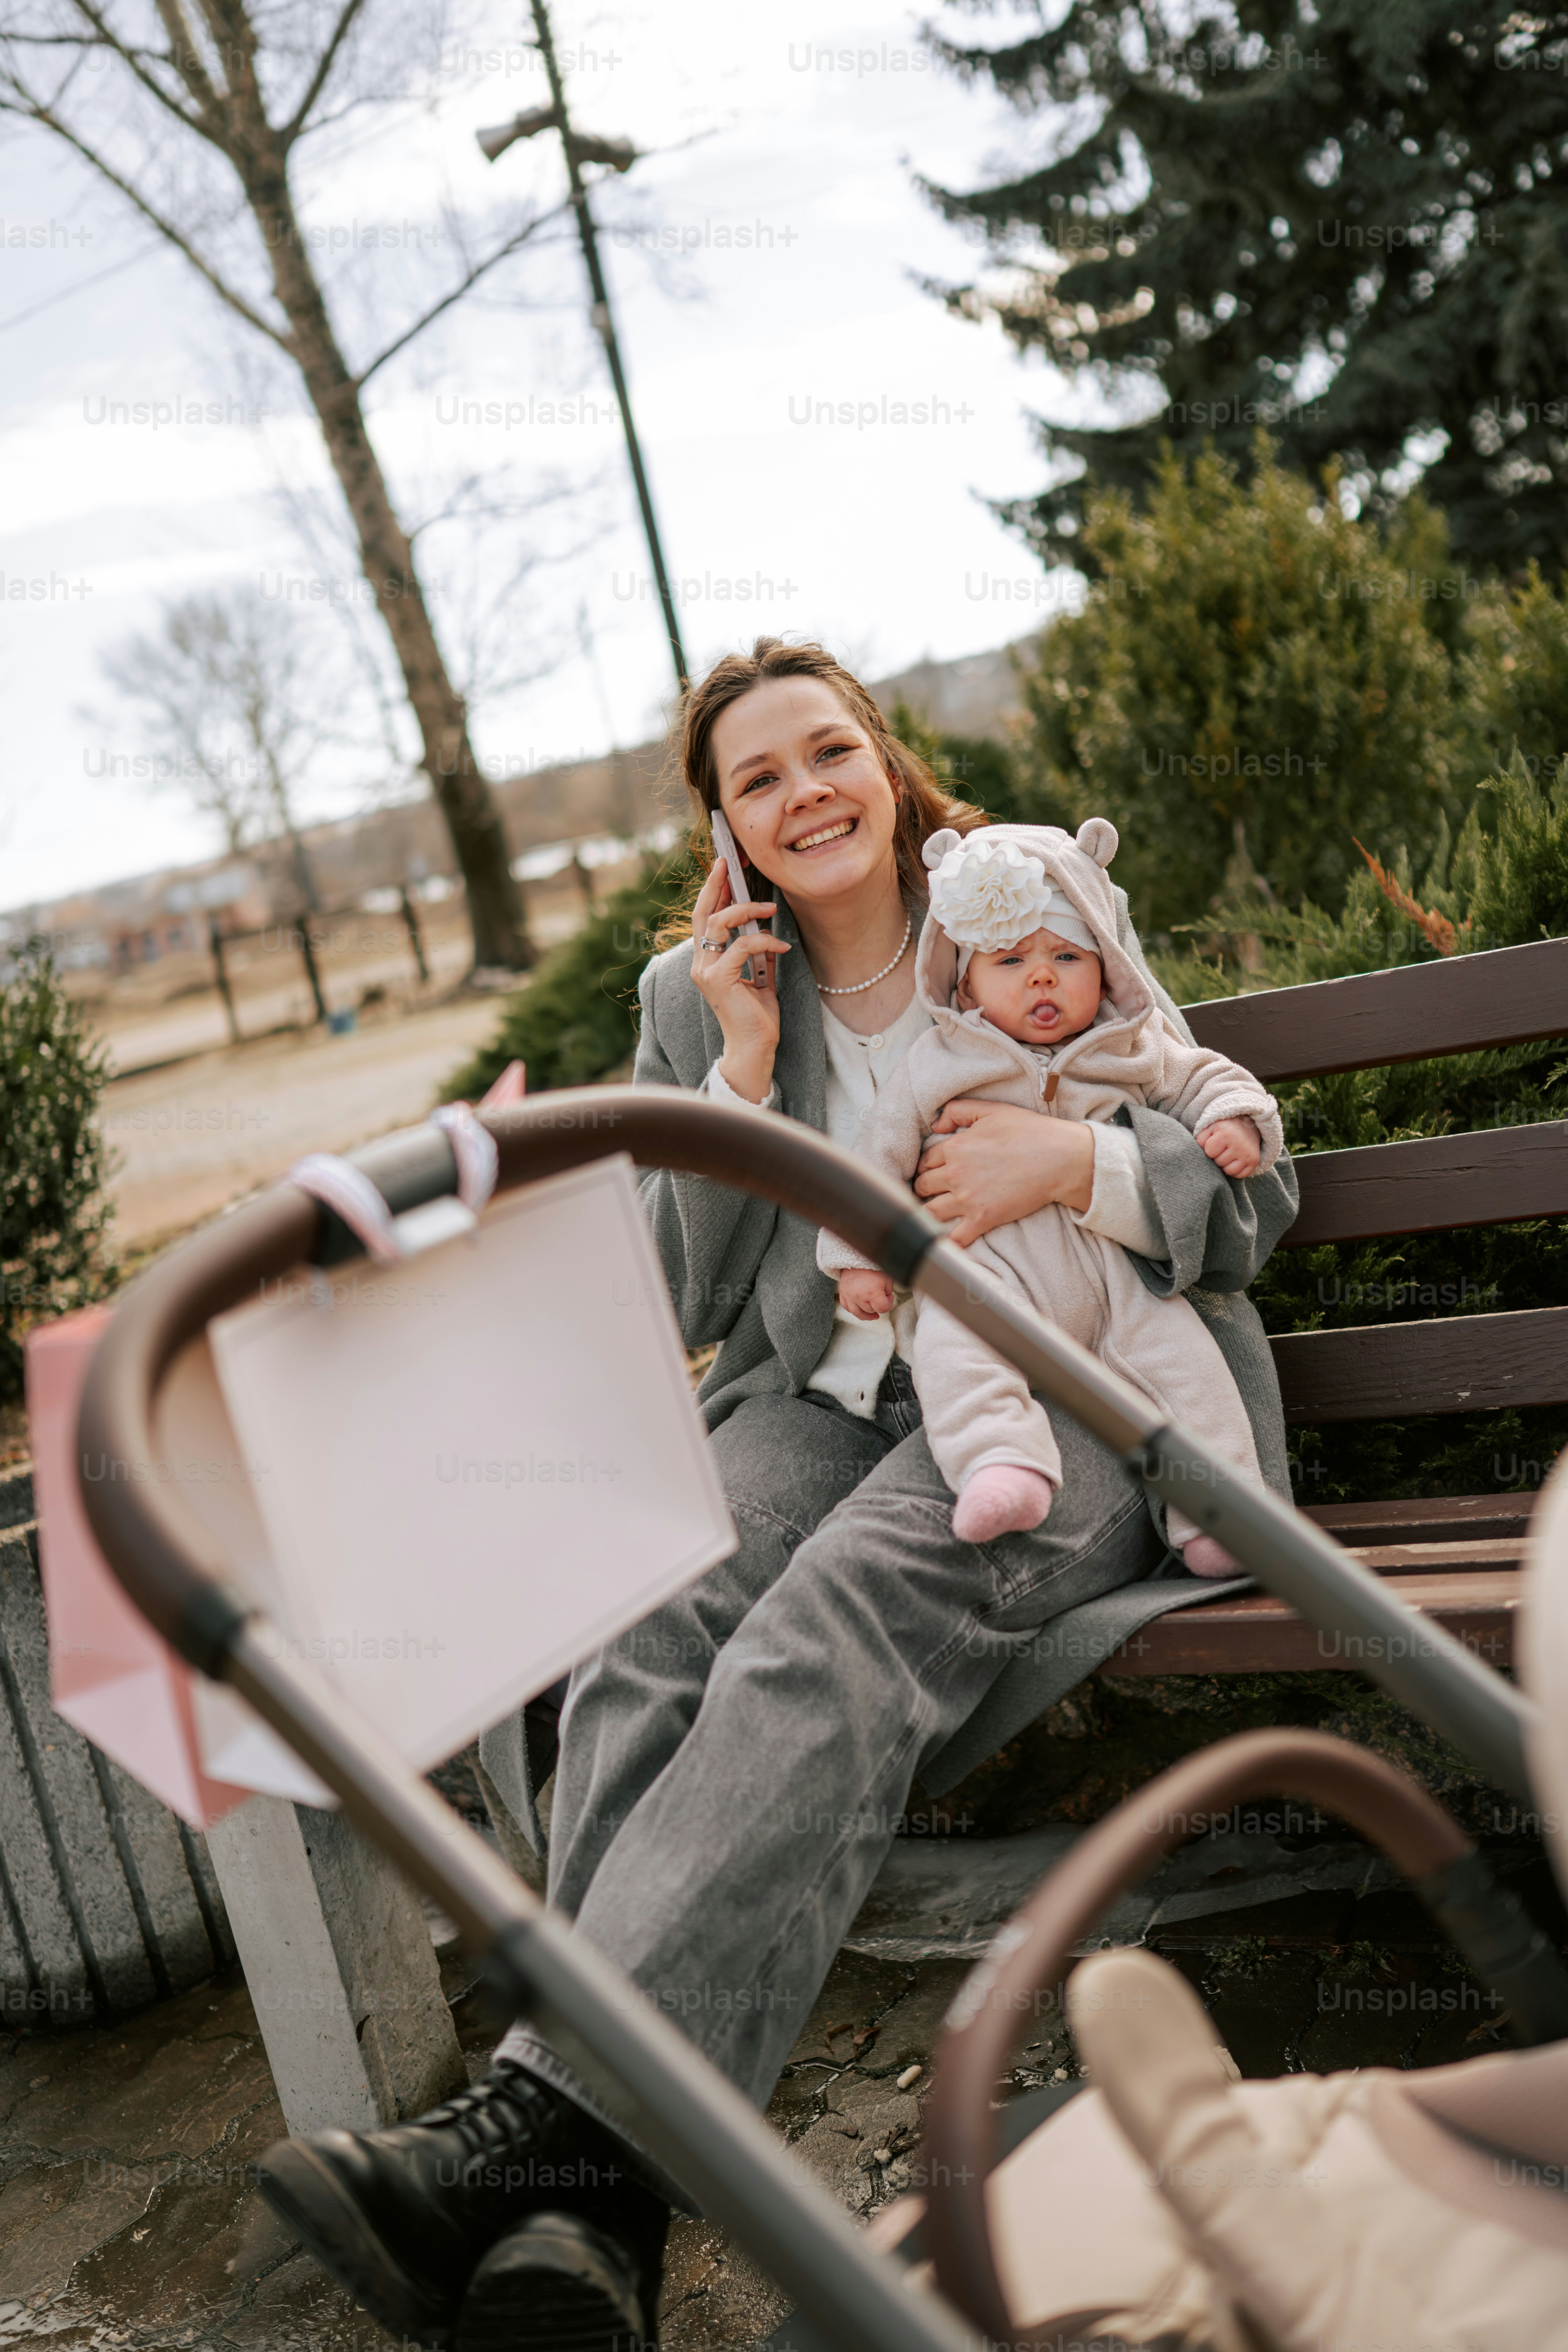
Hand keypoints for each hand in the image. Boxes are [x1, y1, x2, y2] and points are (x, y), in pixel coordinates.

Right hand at [689, 857, 790, 1103]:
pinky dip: (764, 941)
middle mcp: (700, 963)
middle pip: (702, 914)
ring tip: (770, 907)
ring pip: (719, 923)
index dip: (711, 892)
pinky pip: (742, 946)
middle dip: (715, 885)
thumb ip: (755, 952)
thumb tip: (765, 928)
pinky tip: (782, 946)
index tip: (723, 870)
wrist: (754, 1047)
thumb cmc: (756, 1015)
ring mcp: (705, 970)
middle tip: (727, 864)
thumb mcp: (758, 975)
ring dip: (746, 910)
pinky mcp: (718, 978)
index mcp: (706, 961)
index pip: (704, 919)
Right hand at [838, 1268, 894, 1319]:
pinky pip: (846, 1307)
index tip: (889, 1297)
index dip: (889, 1304)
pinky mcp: (843, 1293)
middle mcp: (859, 1297)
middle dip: (877, 1306)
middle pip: (870, 1310)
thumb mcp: (887, 1277)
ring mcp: (849, 1296)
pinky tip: (859, 1309)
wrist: (857, 1256)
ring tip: (873, 1315)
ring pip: (857, 1313)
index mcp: (872, 1293)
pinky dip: (853, 1310)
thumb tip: (885, 1298)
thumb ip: (888, 1291)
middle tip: (881, 1297)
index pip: (882, 1308)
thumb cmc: (874, 1266)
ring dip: (866, 1315)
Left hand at [914, 1098, 1095, 1246]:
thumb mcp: (992, 1110)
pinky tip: (940, 1243)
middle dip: (923, 1189)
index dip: (926, 1167)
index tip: (930, 1172)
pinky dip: (945, 1242)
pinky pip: (955, 1237)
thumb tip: (936, 1125)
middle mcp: (955, 1174)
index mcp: (955, 1148)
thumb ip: (958, 1111)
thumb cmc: (1030, 1132)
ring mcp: (967, 1199)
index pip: (925, 1161)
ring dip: (926, 1213)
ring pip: (930, 1212)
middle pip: (922, 1186)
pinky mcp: (983, 1219)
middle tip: (928, 1193)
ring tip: (929, 1215)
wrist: (1060, 1158)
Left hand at [1198, 1117, 1261, 1178]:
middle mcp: (1239, 1145)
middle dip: (1218, 1157)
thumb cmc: (1225, 1129)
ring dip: (1226, 1165)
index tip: (1216, 1143)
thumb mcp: (1211, 1128)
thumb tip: (1200, 1153)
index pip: (1209, 1152)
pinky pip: (1239, 1175)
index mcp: (1226, 1135)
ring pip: (1229, 1171)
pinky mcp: (1254, 1162)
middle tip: (1224, 1148)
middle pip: (1219, 1162)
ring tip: (1229, 1155)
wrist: (1248, 1127)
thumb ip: (1201, 1139)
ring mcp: (1248, 1155)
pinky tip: (1236, 1160)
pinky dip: (1236, 1170)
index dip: (1210, 1149)